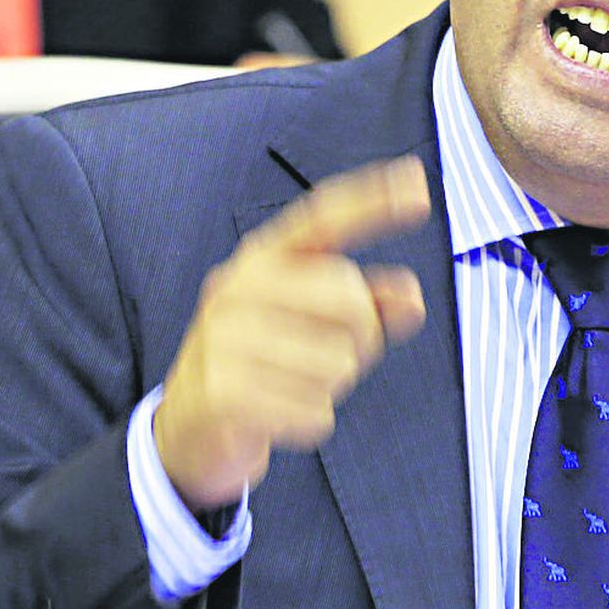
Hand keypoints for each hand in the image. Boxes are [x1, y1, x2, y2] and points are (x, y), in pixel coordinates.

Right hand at [153, 156, 429, 508]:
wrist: (190, 424)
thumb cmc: (267, 362)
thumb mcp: (317, 324)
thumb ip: (368, 304)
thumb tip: (411, 299)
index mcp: (264, 258)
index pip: (324, 218)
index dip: (373, 200)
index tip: (419, 184)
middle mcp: (240, 286)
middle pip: (352, 302)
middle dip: (361, 340)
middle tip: (326, 355)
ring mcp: (225, 337)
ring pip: (338, 365)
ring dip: (331, 387)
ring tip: (292, 385)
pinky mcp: (223, 391)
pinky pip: (314, 411)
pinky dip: (311, 421)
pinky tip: (280, 414)